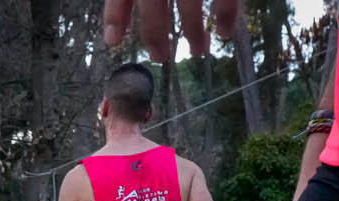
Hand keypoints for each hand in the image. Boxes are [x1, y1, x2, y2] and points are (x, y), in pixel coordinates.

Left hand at [102, 0, 237, 60]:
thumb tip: (132, 16)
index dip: (116, 15)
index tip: (112, 41)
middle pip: (152, 1)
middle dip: (154, 33)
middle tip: (158, 56)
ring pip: (189, 2)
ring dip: (191, 30)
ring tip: (197, 51)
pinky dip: (226, 15)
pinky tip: (224, 33)